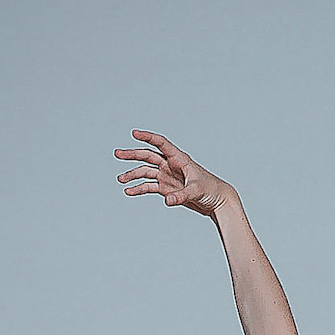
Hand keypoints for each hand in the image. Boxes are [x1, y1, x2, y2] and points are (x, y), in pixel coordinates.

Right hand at [113, 131, 231, 216]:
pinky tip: (129, 191)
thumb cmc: (211, 190)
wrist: (216, 201)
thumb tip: (167, 201)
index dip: (148, 137)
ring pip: (146, 172)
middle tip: (118, 154)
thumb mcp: (196, 191)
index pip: (161, 143)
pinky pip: (149, 187)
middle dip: (132, 155)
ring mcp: (167, 176)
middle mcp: (170, 165)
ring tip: (121, 180)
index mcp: (179, 158)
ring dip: (133, 174)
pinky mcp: (166, 188)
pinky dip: (139, 189)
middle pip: (148, 156)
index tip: (134, 133)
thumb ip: (181, 195)